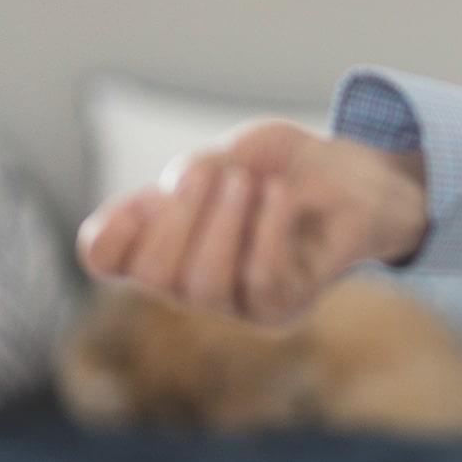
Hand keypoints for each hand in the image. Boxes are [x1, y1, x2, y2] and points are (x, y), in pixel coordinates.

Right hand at [77, 119, 428, 325]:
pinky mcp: (282, 309)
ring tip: (250, 183)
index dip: (108, 231)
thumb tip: (169, 194)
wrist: (357, 179)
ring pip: (201, 287)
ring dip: (223, 223)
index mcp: (163, 238)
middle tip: (213, 171)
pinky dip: (266, 231)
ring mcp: (235, 303)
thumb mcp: (237, 152)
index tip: (145, 196)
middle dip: (179, 214)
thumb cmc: (286, 168)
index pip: (105, 255)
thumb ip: (198, 171)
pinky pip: (260, 281)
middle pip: (152, 274)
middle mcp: (189, 280)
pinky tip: (281, 196)